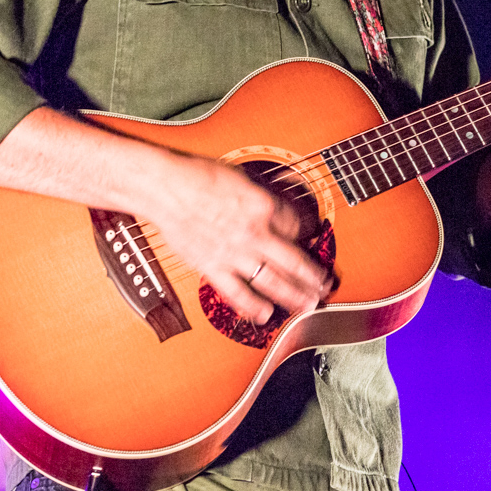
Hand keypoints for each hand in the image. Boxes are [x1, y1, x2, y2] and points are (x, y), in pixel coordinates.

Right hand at [140, 154, 331, 325]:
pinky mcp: (213, 267)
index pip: (296, 225)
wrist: (165, 188)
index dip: (306, 232)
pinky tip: (267, 314)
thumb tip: (275, 209)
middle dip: (314, 276)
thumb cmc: (197, 175)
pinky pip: (239, 293)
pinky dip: (254, 307)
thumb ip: (261, 196)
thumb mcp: (241, 177)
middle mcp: (255, 233)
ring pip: (274, 281)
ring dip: (295, 295)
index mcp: (264, 206)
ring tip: (310, 304)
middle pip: (295, 261)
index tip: (308, 238)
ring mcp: (235, 254)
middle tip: (325, 285)